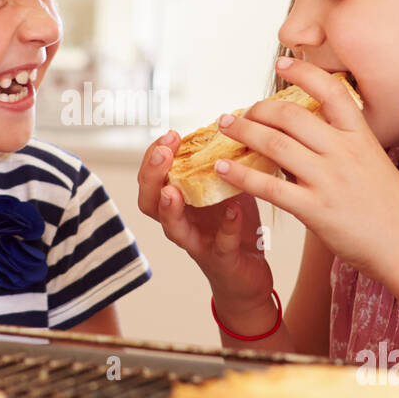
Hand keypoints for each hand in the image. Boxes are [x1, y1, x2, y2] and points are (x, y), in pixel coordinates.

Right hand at [136, 129, 274, 304]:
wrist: (249, 274)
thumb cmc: (234, 227)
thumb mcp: (227, 188)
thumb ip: (222, 163)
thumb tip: (230, 123)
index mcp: (178, 201)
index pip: (152, 177)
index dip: (154, 156)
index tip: (169, 135)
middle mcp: (180, 222)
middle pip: (149, 201)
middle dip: (152, 175)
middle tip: (162, 153)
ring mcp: (197, 243)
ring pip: (172, 228)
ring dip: (170, 207)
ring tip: (173, 189)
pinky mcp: (221, 260)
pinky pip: (219, 245)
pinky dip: (225, 228)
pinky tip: (232, 211)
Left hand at [211, 59, 398, 283]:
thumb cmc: (395, 212)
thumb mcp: (375, 166)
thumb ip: (343, 151)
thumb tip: (307, 143)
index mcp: (361, 138)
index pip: (331, 91)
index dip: (303, 73)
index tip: (282, 62)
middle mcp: (344, 153)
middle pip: (291, 116)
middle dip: (259, 109)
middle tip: (240, 112)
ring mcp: (329, 180)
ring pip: (275, 145)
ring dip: (244, 132)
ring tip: (226, 127)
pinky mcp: (315, 209)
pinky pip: (269, 186)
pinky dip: (241, 175)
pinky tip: (223, 169)